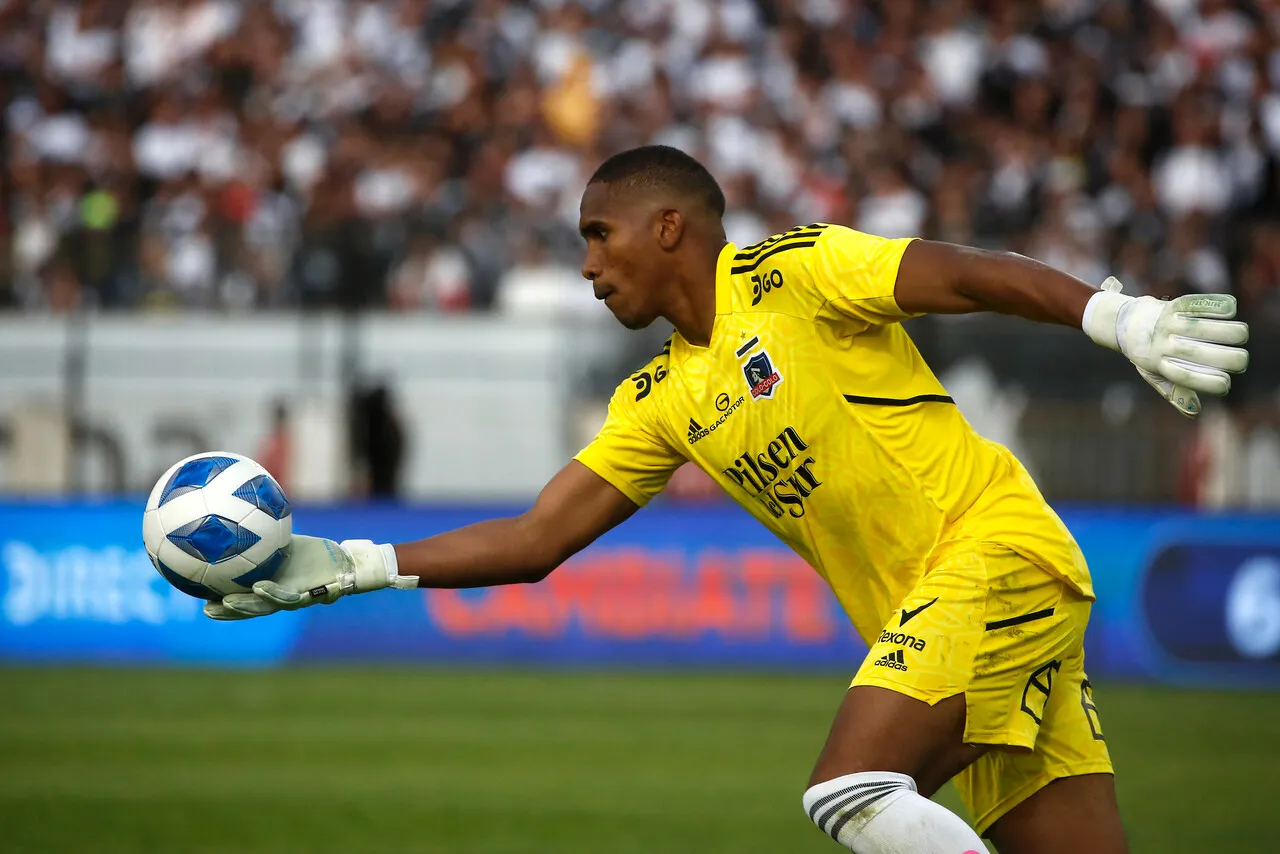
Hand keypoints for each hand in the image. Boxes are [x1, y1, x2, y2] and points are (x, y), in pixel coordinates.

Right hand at [203, 535, 417, 620]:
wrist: (346, 562)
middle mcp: (281, 596)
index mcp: (272, 587)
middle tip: (206, 610)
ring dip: (246, 607)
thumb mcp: (286, 543)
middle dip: (229, 613)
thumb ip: (266, 537)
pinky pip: (289, 596)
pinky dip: (273, 593)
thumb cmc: (314, 554)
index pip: (243, 599)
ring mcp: (294, 597)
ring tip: (227, 603)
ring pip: (266, 607)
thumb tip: (244, 514)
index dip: (224, 605)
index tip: (202, 601)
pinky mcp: (310, 593)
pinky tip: (259, 587)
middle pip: (250, 609)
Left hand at [1082, 277, 1248, 416]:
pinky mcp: (1174, 306)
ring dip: (1238, 332)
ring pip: (1224, 330)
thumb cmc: (1148, 354)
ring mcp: (1172, 326)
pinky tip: (1227, 311)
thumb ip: (1176, 393)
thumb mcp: (1156, 377)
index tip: (1217, 376)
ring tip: (1237, 334)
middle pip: (1226, 359)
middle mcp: (1169, 348)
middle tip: (1236, 356)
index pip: (1212, 384)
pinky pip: (1208, 305)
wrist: (1125, 324)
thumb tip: (1195, 411)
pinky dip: (1224, 307)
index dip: (1221, 382)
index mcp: (1166, 369)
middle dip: (1239, 359)